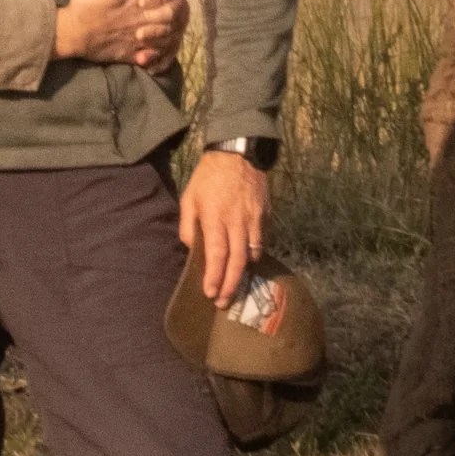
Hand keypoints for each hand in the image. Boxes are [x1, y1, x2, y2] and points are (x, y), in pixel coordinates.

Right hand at [54, 0, 185, 64]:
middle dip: (177, 7)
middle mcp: (140, 19)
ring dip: (174, 29)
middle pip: (169, 14)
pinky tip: (164, 47)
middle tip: (177, 4)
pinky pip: (154, 54)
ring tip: (175, 24)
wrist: (73, 32)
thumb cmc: (87, 3)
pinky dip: (162, 52)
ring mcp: (137, 38)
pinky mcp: (131, 53)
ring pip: (166, 35)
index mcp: (135, 0)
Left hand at [178, 146, 270, 306]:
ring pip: (253, 254)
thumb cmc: (208, 177)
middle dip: (231, 286)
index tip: (210, 294)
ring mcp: (255, 219)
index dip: (215, 277)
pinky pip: (262, 242)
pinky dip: (255, 255)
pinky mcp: (266, 215)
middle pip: (238, 261)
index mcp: (215, 216)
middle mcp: (237, 221)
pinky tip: (247, 261)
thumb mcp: (189, 197)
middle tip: (224, 302)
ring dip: (244, 273)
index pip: (217, 254)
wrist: (237, 153)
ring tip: (234, 285)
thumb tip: (191, 249)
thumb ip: (188, 226)